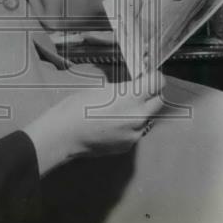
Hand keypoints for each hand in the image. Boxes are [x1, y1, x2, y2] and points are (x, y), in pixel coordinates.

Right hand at [25, 72, 166, 174]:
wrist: (63, 135)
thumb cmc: (76, 108)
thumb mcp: (102, 88)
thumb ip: (124, 88)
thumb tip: (136, 86)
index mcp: (131, 97)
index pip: (158, 82)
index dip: (154, 77)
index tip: (149, 76)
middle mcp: (138, 116)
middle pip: (159, 100)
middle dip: (151, 94)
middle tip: (138, 90)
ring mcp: (135, 133)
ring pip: (148, 117)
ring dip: (140, 111)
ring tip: (119, 109)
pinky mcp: (129, 146)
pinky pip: (136, 131)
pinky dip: (130, 125)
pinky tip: (112, 123)